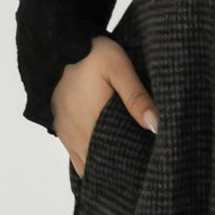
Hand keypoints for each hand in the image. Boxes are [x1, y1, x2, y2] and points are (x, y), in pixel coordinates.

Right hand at [51, 34, 157, 178]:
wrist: (58, 42)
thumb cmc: (91, 53)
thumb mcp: (118, 67)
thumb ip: (137, 97)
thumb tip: (156, 127)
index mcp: (93, 122)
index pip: (113, 160)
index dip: (129, 169)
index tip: (147, 171)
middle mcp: (77, 134)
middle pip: (100, 166)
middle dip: (120, 170)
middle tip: (141, 171)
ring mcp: (67, 134)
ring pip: (87, 165)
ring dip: (104, 167)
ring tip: (127, 168)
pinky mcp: (61, 129)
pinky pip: (76, 157)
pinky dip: (90, 162)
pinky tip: (106, 160)